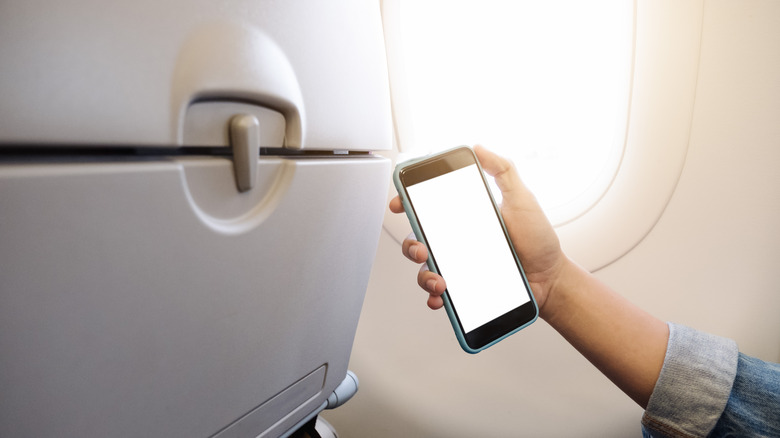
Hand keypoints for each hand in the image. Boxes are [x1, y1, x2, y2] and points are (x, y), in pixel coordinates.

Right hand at [388, 145, 566, 315]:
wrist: (550, 278)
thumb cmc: (538, 240)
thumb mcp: (522, 199)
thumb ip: (502, 170)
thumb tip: (478, 147)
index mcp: (464, 219)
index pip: (428, 208)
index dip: (407, 203)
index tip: (400, 203)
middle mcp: (457, 242)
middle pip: (418, 240)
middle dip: (412, 245)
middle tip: (424, 249)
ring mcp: (458, 267)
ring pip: (424, 270)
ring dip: (425, 275)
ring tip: (442, 281)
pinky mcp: (463, 290)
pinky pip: (438, 294)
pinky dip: (434, 297)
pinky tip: (442, 296)